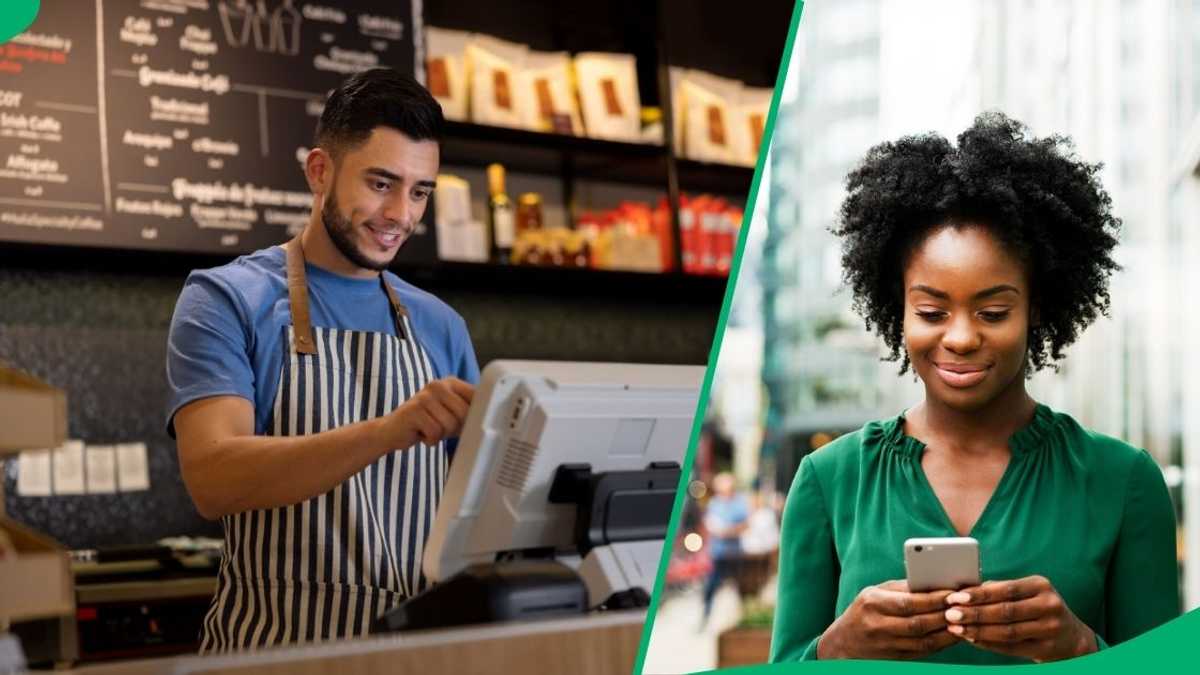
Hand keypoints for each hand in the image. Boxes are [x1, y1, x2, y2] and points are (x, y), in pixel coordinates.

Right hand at [380, 377, 473, 448]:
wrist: (391, 431)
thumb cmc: (426, 423)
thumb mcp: (450, 414)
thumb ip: (468, 411)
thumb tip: (490, 418)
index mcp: (451, 382)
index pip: (476, 397)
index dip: (475, 415)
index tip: (467, 424)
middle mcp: (438, 385)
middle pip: (464, 413)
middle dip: (455, 428)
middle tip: (441, 428)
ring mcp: (425, 396)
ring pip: (450, 425)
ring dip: (441, 435)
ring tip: (430, 429)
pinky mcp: (414, 411)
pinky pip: (435, 433)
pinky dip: (430, 440)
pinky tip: (421, 434)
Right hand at [818, 580, 958, 659]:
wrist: (843, 643)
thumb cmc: (864, 610)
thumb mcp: (875, 593)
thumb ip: (902, 589)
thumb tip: (934, 583)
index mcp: (873, 604)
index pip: (908, 602)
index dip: (933, 599)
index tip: (953, 593)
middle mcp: (879, 626)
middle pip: (919, 623)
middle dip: (945, 615)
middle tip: (965, 606)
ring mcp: (887, 645)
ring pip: (924, 641)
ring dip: (948, 632)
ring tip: (965, 620)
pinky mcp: (896, 658)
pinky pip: (924, 652)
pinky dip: (942, 643)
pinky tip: (954, 634)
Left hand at [943, 575, 1096, 662]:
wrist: (1072, 638)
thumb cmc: (1038, 608)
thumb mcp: (1027, 593)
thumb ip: (1000, 589)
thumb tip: (964, 589)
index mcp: (1041, 586)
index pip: (1005, 589)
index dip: (978, 594)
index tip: (955, 597)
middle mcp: (1049, 606)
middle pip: (1005, 611)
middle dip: (974, 613)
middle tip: (950, 614)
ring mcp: (1050, 629)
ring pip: (1007, 632)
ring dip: (978, 630)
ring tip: (957, 628)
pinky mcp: (1047, 649)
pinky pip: (1012, 648)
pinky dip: (989, 643)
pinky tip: (972, 639)